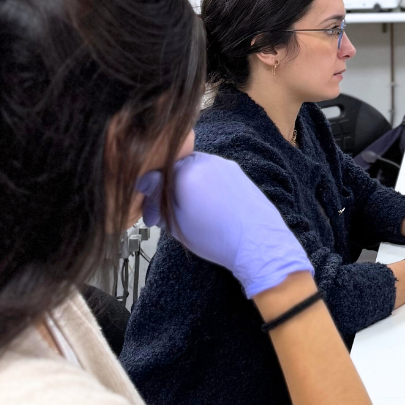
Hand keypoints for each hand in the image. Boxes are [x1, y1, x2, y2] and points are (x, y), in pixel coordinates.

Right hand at [137, 151, 312, 297]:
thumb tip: (146, 184)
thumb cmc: (215, 237)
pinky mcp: (238, 172)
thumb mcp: (176, 223)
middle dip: (168, 191)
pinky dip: (205, 186)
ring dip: (187, 187)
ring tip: (189, 213)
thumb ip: (158, 199)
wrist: (258, 244)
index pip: (154, 176)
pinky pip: (213, 174)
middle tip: (167, 216)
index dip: (150, 199)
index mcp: (186, 171)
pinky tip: (208, 207)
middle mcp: (206, 160)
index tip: (152, 218)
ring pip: (194, 171)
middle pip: (175, 170)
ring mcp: (225, 164)